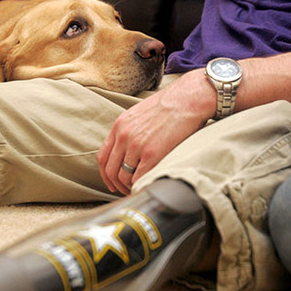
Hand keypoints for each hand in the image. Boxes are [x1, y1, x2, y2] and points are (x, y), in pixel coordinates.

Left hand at [97, 69, 215, 194]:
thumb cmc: (170, 106)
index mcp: (119, 126)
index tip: (111, 183)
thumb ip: (130, 131)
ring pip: (123, 176)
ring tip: (138, 189)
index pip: (103, 156)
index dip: (105, 174)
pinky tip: (146, 186)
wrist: (187, 99)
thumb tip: (128, 151)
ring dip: (129, 187)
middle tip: (125, 191)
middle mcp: (124, 136)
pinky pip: (138, 177)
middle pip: (111, 170)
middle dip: (116, 185)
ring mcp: (136, 145)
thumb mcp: (140, 114)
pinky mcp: (152, 153)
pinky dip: (140, 185)